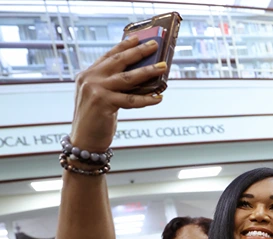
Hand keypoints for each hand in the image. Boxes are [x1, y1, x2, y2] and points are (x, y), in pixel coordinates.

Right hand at [71, 36, 165, 152]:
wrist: (84, 141)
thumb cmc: (96, 119)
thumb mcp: (102, 96)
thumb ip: (114, 84)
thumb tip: (141, 75)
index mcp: (88, 75)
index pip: (108, 56)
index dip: (124, 45)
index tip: (138, 37)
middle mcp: (89, 79)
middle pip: (118, 61)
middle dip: (138, 52)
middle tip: (154, 45)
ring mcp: (95, 90)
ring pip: (127, 78)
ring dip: (147, 71)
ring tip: (163, 67)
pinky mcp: (103, 103)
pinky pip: (131, 99)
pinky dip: (147, 99)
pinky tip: (159, 98)